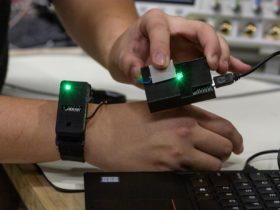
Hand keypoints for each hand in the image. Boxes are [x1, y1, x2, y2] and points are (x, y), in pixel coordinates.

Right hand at [85, 102, 242, 170]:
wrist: (102, 131)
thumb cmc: (125, 118)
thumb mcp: (159, 106)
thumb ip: (184, 115)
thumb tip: (204, 127)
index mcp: (183, 112)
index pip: (224, 126)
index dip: (235, 137)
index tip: (235, 143)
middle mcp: (184, 131)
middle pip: (224, 147)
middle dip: (226, 152)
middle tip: (219, 154)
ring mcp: (176, 152)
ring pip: (213, 164)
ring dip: (212, 164)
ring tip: (202, 162)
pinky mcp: (166, 169)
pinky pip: (192, 174)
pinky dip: (194, 172)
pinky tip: (184, 167)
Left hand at [108, 9, 250, 83]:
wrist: (130, 55)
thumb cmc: (127, 51)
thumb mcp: (121, 58)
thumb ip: (129, 66)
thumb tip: (142, 76)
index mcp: (153, 22)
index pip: (160, 28)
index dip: (161, 46)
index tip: (161, 65)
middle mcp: (174, 28)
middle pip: (199, 28)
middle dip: (209, 45)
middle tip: (211, 65)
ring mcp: (186, 40)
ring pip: (210, 40)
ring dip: (221, 55)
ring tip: (222, 70)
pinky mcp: (192, 53)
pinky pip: (212, 54)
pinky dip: (227, 61)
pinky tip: (238, 68)